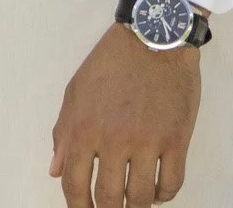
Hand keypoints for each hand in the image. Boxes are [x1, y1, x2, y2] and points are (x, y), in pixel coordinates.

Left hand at [51, 24, 201, 206]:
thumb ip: (64, 133)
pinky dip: (164, 195)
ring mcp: (147, 142)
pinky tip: (157, 193)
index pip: (74, 183)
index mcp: (83, 128)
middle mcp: (113, 139)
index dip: (77, 206)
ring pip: (141, 197)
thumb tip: (56, 171)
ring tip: (133, 206)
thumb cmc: (109, 64)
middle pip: (109, 197)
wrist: (152, 40)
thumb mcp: (75, 93)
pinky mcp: (177, 140)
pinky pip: (172, 184)